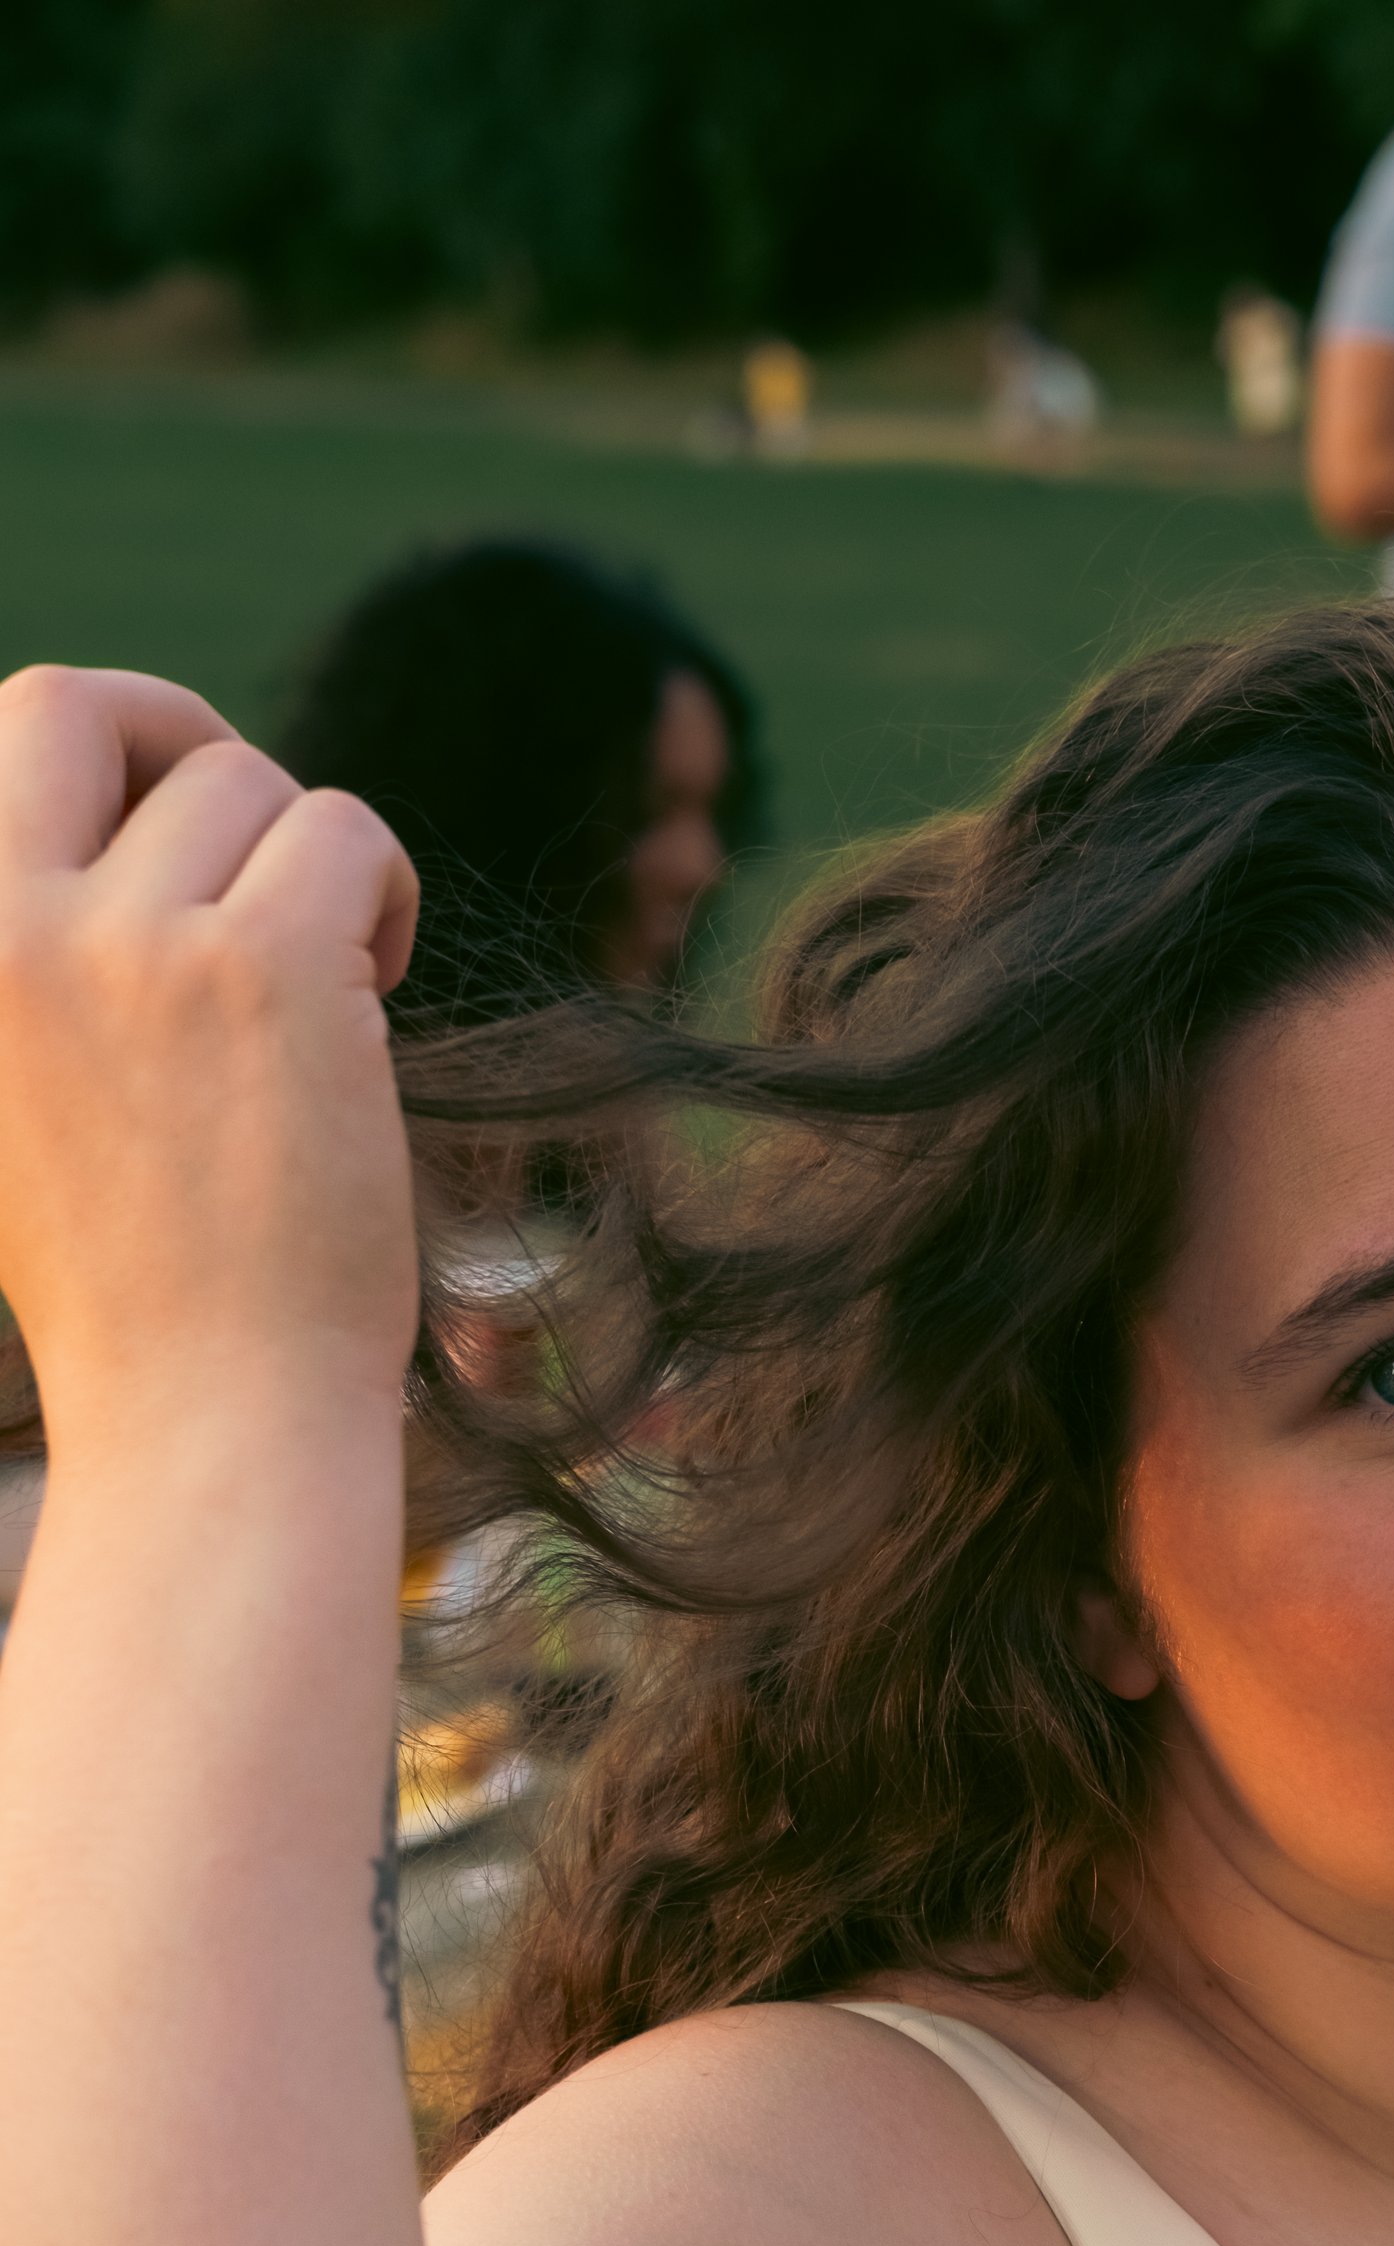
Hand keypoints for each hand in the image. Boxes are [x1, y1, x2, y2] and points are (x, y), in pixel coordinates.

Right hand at [0, 666, 421, 1448]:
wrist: (209, 1416)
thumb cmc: (135, 1281)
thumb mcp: (20, 1096)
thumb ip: (38, 956)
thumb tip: (131, 816)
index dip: (96, 760)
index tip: (162, 842)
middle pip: (75, 702)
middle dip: (178, 740)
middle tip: (247, 851)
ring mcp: (126, 941)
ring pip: (246, 782)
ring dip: (303, 868)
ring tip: (319, 991)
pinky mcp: (262, 966)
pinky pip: (344, 830)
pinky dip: (379, 889)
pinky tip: (375, 984)